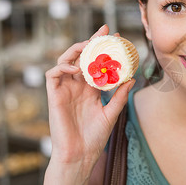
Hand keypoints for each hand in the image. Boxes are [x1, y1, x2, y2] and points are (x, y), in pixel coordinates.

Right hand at [44, 25, 134, 183]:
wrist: (80, 155)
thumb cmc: (95, 137)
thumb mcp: (112, 113)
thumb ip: (120, 96)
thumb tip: (132, 79)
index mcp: (91, 89)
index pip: (97, 63)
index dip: (104, 49)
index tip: (118, 37)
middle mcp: (77, 86)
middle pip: (82, 57)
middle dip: (92, 41)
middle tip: (105, 31)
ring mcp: (65, 89)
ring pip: (66, 61)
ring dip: (76, 49)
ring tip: (89, 44)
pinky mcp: (54, 96)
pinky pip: (52, 74)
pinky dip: (62, 66)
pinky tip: (75, 66)